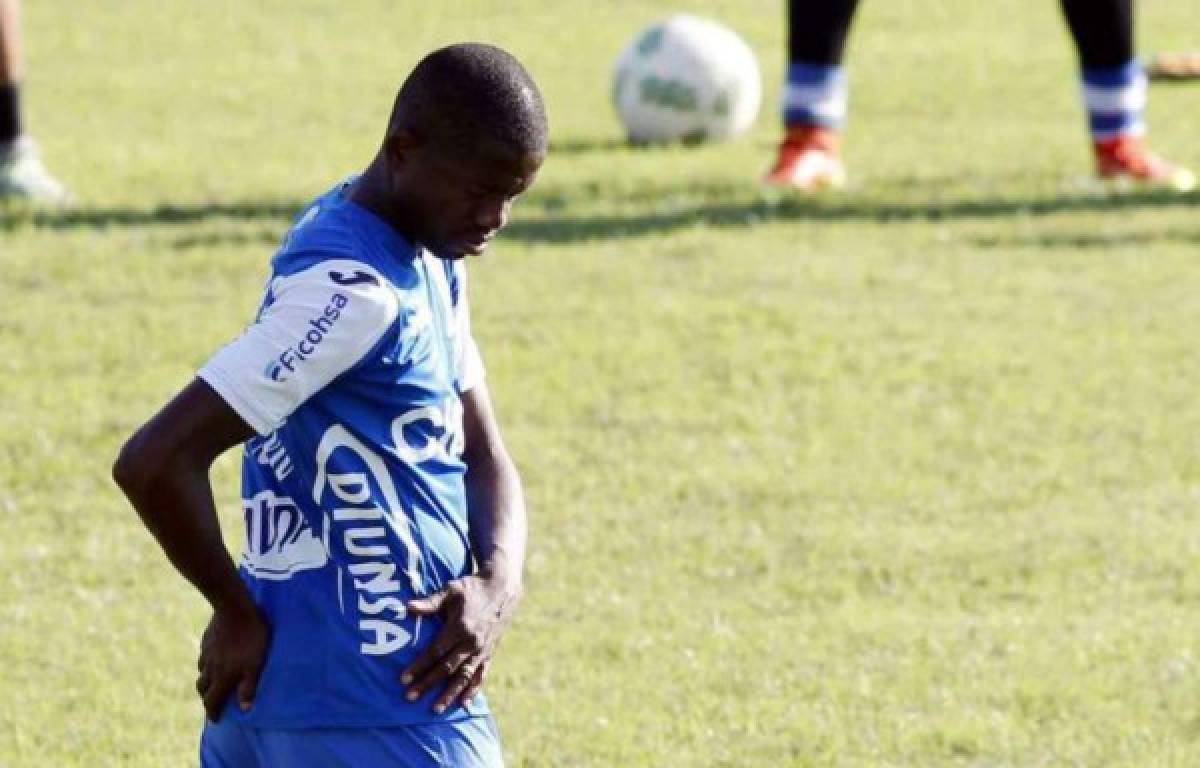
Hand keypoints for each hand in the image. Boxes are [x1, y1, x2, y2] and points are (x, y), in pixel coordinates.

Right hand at [196, 600, 269, 721]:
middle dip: (207, 698)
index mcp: (221, 676)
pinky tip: (215, 659)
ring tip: (215, 682)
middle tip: (213, 703)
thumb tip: (245, 709)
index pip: (212, 701)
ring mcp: (206, 653)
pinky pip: (204, 657)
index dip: (213, 712)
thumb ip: (249, 687)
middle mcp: (210, 668)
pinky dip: (207, 664)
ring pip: (202, 672)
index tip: (215, 719)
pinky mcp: (207, 640)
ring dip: (206, 681)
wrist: (235, 607)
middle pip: (203, 689)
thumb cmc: (251, 637)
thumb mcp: (256, 664)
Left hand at [400, 573, 521, 712]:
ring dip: (449, 693)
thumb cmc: (472, 588)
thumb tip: (408, 607)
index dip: (419, 666)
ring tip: (436, 709)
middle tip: (410, 697)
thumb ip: (431, 602)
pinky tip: (463, 702)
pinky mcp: (490, 653)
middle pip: (446, 668)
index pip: (436, 652)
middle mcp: (471, 642)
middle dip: (427, 683)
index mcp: (460, 627)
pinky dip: (473, 689)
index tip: (404, 679)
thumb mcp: (451, 590)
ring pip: (463, 676)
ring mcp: (482, 649)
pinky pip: (481, 674)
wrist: (502, 589)